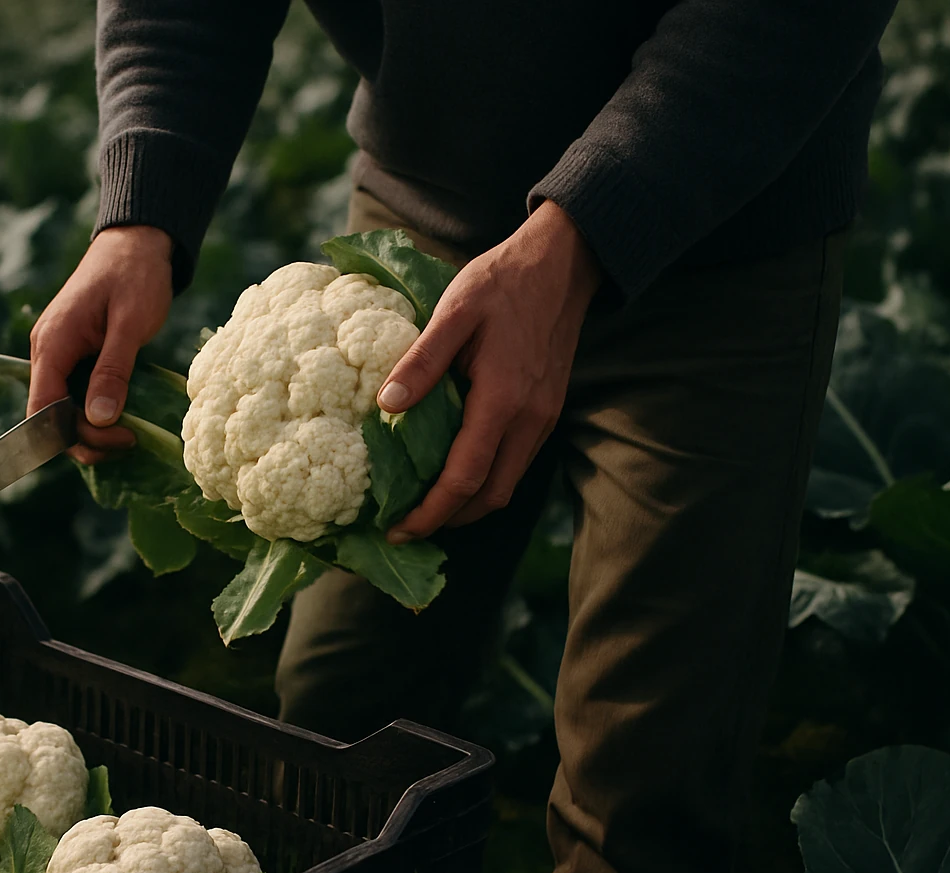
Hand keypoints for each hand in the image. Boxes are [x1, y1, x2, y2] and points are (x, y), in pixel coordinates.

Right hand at [28, 225, 174, 463]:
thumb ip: (113, 370)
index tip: (117, 440)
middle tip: (130, 439)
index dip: (73, 435)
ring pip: (63, 409)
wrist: (136, 242)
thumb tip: (98, 419)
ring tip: (129, 433)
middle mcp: (46, 352)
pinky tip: (121, 417)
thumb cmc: (135, 275)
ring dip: (91, 429)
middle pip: (50, 417)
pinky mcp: (72, 354)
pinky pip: (74, 394)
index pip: (43, 410)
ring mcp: (57, 353)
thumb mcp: (131, 324)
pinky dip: (94, 411)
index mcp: (53, 344)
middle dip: (86, 437)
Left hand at [376, 200, 601, 541]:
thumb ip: (422, 361)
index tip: (396, 529)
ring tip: (426, 508)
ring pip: (506, 485)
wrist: (562, 265)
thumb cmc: (502, 283)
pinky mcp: (548, 412)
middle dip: (447, 520)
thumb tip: (387, 405)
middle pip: (489, 496)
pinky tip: (456, 472)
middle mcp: (530, 420)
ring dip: (468, 505)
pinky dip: (485, 481)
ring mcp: (544, 418)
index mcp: (502, 400)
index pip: (464, 479)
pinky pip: (516, 463)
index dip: (429, 512)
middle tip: (404, 527)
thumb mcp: (454, 311)